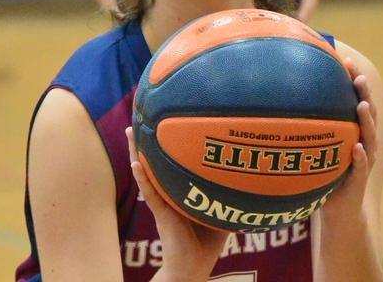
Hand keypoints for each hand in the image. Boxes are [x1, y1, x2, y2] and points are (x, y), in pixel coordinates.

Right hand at [125, 127, 228, 281]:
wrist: (193, 267)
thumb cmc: (207, 241)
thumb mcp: (222, 210)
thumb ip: (230, 192)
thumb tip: (252, 174)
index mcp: (179, 189)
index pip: (170, 161)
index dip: (165, 141)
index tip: (163, 118)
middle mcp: (167, 191)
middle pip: (153, 160)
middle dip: (146, 139)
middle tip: (139, 115)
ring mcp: (162, 201)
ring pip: (146, 172)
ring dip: (137, 152)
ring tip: (130, 131)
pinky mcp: (162, 214)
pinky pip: (151, 194)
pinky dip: (143, 179)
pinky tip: (136, 165)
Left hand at [320, 58, 377, 218]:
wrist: (339, 213)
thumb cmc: (324, 176)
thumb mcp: (315, 148)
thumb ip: (306, 128)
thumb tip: (277, 103)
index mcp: (352, 132)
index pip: (355, 101)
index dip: (353, 82)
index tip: (346, 61)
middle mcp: (362, 142)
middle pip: (367, 114)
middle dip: (364, 94)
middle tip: (358, 78)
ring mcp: (363, 162)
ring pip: (368, 137)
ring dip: (366, 121)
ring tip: (361, 106)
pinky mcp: (358, 181)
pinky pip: (360, 168)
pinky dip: (360, 157)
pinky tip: (356, 147)